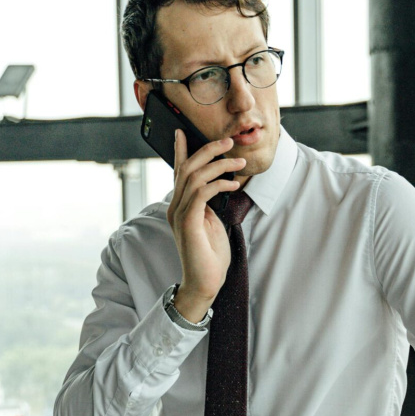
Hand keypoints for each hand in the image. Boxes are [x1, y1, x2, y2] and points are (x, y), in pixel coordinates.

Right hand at [166, 130, 244, 321]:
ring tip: (239, 162)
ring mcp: (180, 214)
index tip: (182, 132)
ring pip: (195, 177)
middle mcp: (175, 207)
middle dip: (208, 150)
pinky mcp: (188, 223)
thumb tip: (217, 186)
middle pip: (187, 168)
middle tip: (228, 141)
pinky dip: (219, 184)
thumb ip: (208, 205)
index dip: (180, 151)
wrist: (204, 283)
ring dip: (219, 165)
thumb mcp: (211, 223)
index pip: (179, 172)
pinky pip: (201, 193)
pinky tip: (234, 184)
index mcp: (180, 206)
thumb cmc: (210, 256)